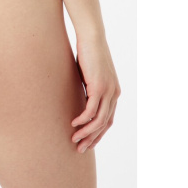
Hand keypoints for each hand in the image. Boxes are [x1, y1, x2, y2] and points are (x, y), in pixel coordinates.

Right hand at [71, 36, 120, 152]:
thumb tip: (79, 97)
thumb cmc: (88, 53)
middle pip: (105, 124)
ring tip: (74, 140)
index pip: (108, 120)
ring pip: (99, 120)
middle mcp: (114, 94)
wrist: (92, 38)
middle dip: (92, 139)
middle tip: (80, 149)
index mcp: (114, 92)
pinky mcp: (99, 87)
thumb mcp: (89, 75)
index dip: (98, 133)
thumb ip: (88, 88)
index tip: (87, 142)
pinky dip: (83, 120)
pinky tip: (74, 124)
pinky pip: (91, 110)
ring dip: (86, 133)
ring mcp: (108, 91)